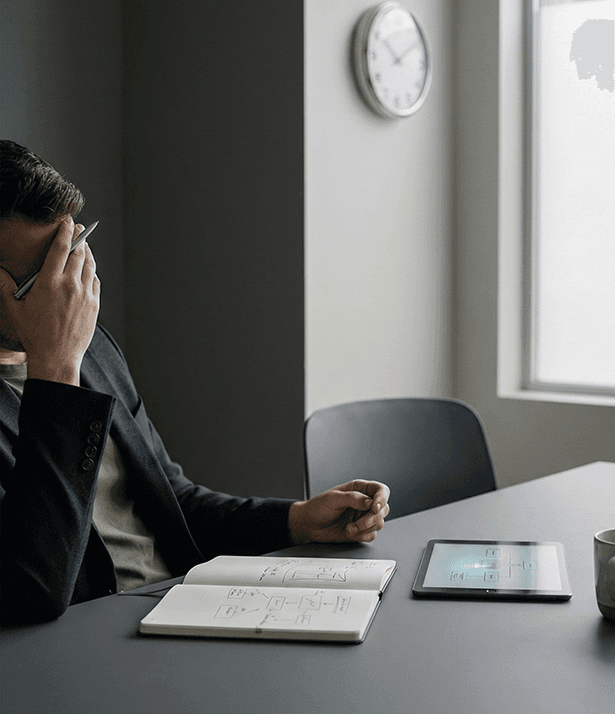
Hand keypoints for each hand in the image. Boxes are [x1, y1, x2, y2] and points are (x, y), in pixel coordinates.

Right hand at [0, 219, 99, 384]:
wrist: (57, 358)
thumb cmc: (34, 334)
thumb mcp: (15, 309)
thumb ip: (5, 285)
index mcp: (49, 282)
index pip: (61, 247)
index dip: (65, 231)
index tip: (68, 221)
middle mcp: (70, 285)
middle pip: (78, 252)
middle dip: (79, 237)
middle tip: (79, 228)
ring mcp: (85, 295)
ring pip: (89, 265)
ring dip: (87, 252)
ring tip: (83, 245)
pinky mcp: (94, 305)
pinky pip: (95, 281)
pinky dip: (92, 271)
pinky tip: (88, 269)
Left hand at [288, 480, 390, 544]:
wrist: (309, 525)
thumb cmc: (318, 507)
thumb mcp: (333, 498)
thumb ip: (352, 498)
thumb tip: (370, 502)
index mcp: (359, 489)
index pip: (381, 490)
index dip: (382, 498)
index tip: (374, 507)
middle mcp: (364, 503)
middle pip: (384, 509)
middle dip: (372, 518)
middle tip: (359, 522)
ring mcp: (363, 517)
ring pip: (379, 523)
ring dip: (365, 528)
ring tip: (349, 528)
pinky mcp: (361, 531)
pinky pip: (372, 535)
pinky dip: (362, 536)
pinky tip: (349, 532)